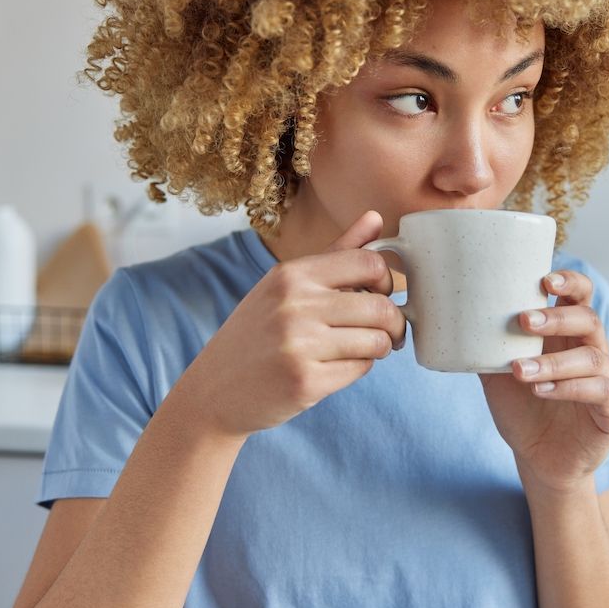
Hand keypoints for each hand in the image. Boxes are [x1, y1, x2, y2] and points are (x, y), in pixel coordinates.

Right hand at [180, 211, 406, 438]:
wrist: (213, 390)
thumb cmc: (256, 333)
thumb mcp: (286, 284)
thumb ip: (337, 251)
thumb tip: (377, 217)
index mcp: (291, 275)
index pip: (369, 262)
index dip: (387, 280)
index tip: (382, 294)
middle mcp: (294, 306)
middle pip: (381, 307)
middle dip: (394, 323)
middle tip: (388, 332)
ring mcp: (298, 345)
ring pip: (376, 341)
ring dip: (379, 348)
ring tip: (364, 349)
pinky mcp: (305, 382)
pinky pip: (360, 370)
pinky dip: (359, 369)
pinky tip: (338, 367)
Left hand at [479, 270, 608, 493]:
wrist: (538, 459)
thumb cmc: (522, 408)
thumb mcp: (498, 375)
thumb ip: (487, 347)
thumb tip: (456, 317)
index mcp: (569, 334)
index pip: (581, 296)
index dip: (570, 282)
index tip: (545, 280)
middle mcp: (594, 350)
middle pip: (589, 319)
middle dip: (557, 317)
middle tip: (525, 320)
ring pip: (592, 358)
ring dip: (554, 361)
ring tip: (520, 370)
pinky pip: (602, 391)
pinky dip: (570, 388)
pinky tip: (542, 390)